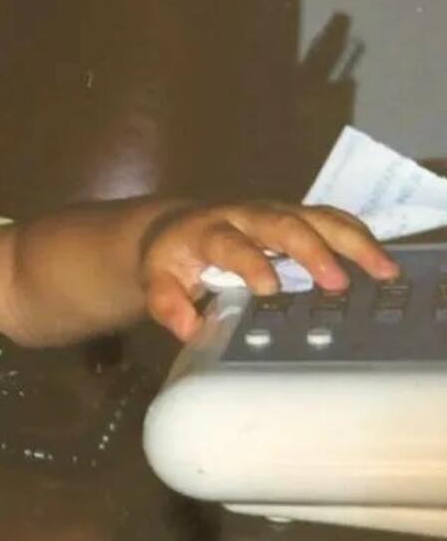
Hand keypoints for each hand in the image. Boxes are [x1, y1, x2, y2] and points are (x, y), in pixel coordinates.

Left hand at [140, 202, 398, 340]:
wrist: (174, 227)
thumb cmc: (170, 260)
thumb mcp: (157, 282)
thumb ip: (167, 304)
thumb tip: (189, 328)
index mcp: (208, 232)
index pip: (230, 244)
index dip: (249, 262)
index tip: (269, 288)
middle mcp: (244, 216)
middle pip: (282, 224)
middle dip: (312, 250)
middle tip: (337, 283)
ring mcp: (273, 213)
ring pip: (316, 217)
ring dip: (352, 241)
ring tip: (383, 270)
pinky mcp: (294, 216)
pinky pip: (330, 219)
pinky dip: (358, 236)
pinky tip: (383, 261)